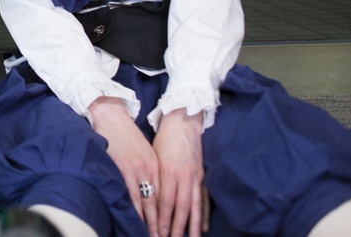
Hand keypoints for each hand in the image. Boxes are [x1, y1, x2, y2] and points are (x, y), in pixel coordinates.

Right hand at [89, 97, 160, 235]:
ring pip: (147, 202)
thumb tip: (149, 190)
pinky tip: (135, 220)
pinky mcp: (124, 168)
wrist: (112, 115)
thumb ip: (149, 171)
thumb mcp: (144, 152)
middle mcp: (151, 169)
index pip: (167, 196)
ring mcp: (138, 169)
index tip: (171, 230)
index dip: (170, 216)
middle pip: (160, 203)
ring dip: (150, 222)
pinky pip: (131, 194)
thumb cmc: (126, 134)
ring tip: (152, 236)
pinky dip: (134, 210)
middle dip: (163, 224)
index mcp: (158, 166)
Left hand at [152, 110, 207, 236]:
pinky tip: (202, 227)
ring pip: (193, 206)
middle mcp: (183, 176)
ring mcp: (195, 177)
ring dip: (191, 225)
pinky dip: (203, 214)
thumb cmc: (163, 140)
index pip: (164, 202)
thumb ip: (153, 179)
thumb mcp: (153, 158)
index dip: (161, 219)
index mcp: (168, 171)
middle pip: (180, 207)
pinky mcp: (202, 177)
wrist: (182, 124)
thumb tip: (147, 201)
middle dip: (176, 227)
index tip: (157, 233)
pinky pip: (203, 199)